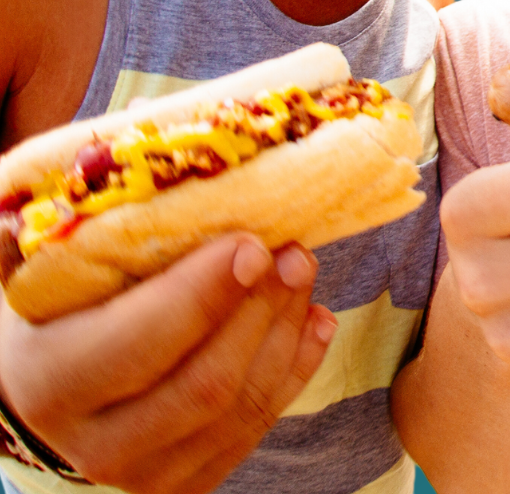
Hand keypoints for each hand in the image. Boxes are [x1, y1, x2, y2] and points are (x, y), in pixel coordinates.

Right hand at [0, 235, 334, 491]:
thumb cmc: (43, 325)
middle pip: (208, 382)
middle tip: (292, 251)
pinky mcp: (189, 483)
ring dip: (287, 332)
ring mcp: (147, 475)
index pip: (144, 343)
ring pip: (242, 406)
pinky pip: (258, 427)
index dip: (206, 292)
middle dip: (262, 309)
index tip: (251, 243)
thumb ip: (24, 248)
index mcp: (53, 384)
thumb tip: (17, 209)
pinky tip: (313, 319)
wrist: (40, 406)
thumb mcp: (26, 286)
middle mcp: (99, 444)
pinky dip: (296, 368)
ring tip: (301, 272)